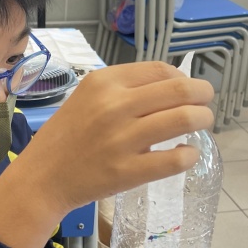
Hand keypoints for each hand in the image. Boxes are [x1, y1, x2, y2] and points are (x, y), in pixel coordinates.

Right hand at [24, 62, 213, 211]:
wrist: (42, 177)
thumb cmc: (67, 135)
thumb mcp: (87, 97)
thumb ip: (124, 89)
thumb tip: (173, 85)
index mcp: (105, 83)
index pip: (161, 70)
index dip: (184, 77)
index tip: (188, 89)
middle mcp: (115, 106)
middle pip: (180, 90)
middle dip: (203, 95)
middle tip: (205, 105)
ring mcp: (122, 140)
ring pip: (184, 119)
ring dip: (202, 120)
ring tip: (201, 125)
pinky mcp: (128, 171)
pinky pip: (175, 159)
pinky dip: (189, 155)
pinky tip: (187, 154)